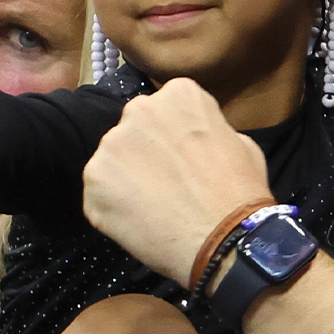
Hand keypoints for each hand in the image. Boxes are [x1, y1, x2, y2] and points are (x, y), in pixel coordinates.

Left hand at [82, 79, 271, 284]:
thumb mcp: (240, 142)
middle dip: (145, 152)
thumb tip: (192, 139)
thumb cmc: (240, 192)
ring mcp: (111, 144)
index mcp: (178, 94)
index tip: (184, 160)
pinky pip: (99, 192)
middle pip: (135, 130)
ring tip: (152, 207)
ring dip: (127, 180)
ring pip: (114, 161)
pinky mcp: (93, 180)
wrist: (224, 238)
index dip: (174, 138)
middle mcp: (138, 109)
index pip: (166, 110)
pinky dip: (113, 208)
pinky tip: (138, 222)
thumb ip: (207, 129)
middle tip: (167, 184)